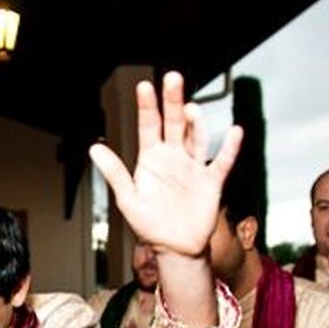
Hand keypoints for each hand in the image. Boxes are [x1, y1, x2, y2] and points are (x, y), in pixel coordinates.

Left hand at [89, 71, 242, 259]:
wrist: (175, 249)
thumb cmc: (149, 225)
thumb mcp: (128, 199)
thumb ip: (114, 173)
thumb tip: (94, 148)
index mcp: (152, 159)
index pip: (149, 126)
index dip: (147, 107)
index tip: (144, 86)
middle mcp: (174, 157)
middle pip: (174, 123)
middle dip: (173, 101)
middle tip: (173, 78)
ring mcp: (193, 167)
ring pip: (196, 138)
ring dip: (196, 123)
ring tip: (191, 109)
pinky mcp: (211, 182)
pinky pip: (221, 162)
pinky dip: (229, 148)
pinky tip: (234, 132)